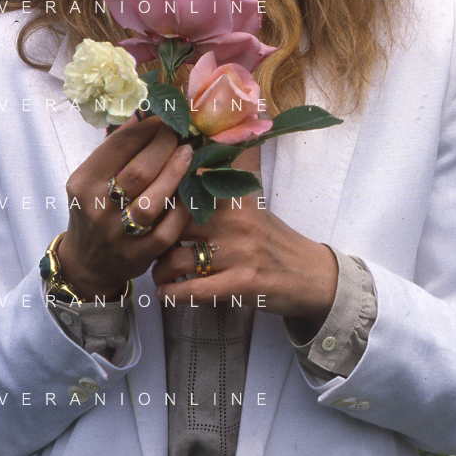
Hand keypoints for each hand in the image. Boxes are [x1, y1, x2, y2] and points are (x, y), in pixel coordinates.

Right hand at [57, 116, 193, 299]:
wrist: (87, 262)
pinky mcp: (138, 254)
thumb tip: (142, 115)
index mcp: (83, 183)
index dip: (146, 128)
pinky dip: (182, 206)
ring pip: (153, 201)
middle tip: (180, 134)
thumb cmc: (94, 210)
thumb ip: (113, 150)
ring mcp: (118, 234)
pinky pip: (167, 228)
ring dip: (176, 173)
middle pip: (138, 172)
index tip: (164, 118)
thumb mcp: (91, 179)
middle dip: (165, 147)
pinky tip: (190, 190)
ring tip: (187, 154)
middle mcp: (97, 209)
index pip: (117, 147)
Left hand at [151, 200, 337, 327]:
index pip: (181, 195)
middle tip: (148, 250)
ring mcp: (239, 254)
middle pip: (171, 228)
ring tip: (158, 276)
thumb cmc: (273, 241)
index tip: (145, 216)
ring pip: (176, 261)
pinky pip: (194, 290)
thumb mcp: (251, 206)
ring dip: (159, 272)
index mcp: (233, 200)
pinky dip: (173, 295)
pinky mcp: (243, 284)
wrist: (311, 275)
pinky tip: (165, 295)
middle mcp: (234, 223)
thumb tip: (197, 160)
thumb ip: (221, 187)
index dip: (157, 207)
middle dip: (153, 241)